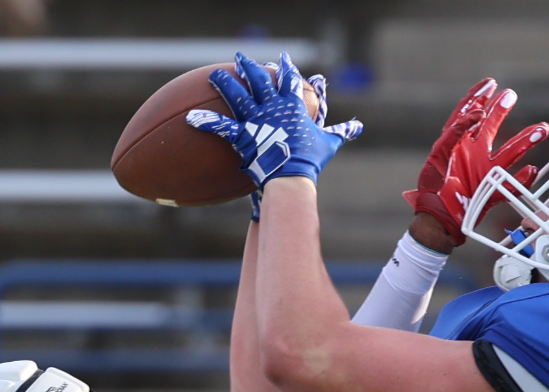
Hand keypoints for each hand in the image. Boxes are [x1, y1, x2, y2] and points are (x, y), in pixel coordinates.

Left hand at [187, 52, 362, 188]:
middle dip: (249, 67)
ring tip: (214, 74)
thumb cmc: (311, 161)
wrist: (293, 177)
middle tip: (239, 58)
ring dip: (224, 82)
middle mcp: (272, 107)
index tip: (282, 58)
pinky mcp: (243, 135)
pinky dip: (206, 123)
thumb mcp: (329, 143)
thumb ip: (341, 132)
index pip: (290, 81)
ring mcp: (256, 119)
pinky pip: (221, 127)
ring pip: (237, 94)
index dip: (286, 68)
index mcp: (293, 106)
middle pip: (258, 80)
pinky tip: (190, 118)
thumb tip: (358, 127)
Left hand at [403, 79, 548, 250]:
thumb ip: (455, 134)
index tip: (490, 84)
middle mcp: (473, 154)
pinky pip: (511, 185)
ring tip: (542, 128)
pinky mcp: (491, 191)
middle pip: (491, 126)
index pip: (468, 114)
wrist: (437, 218)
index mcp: (457, 144)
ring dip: (525, 140)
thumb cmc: (433, 189)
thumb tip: (476, 114)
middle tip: (511, 95)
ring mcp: (484, 172)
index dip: (478, 97)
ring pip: (509, 153)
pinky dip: (523, 180)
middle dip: (501, 110)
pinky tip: (532, 171)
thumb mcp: (439, 156)